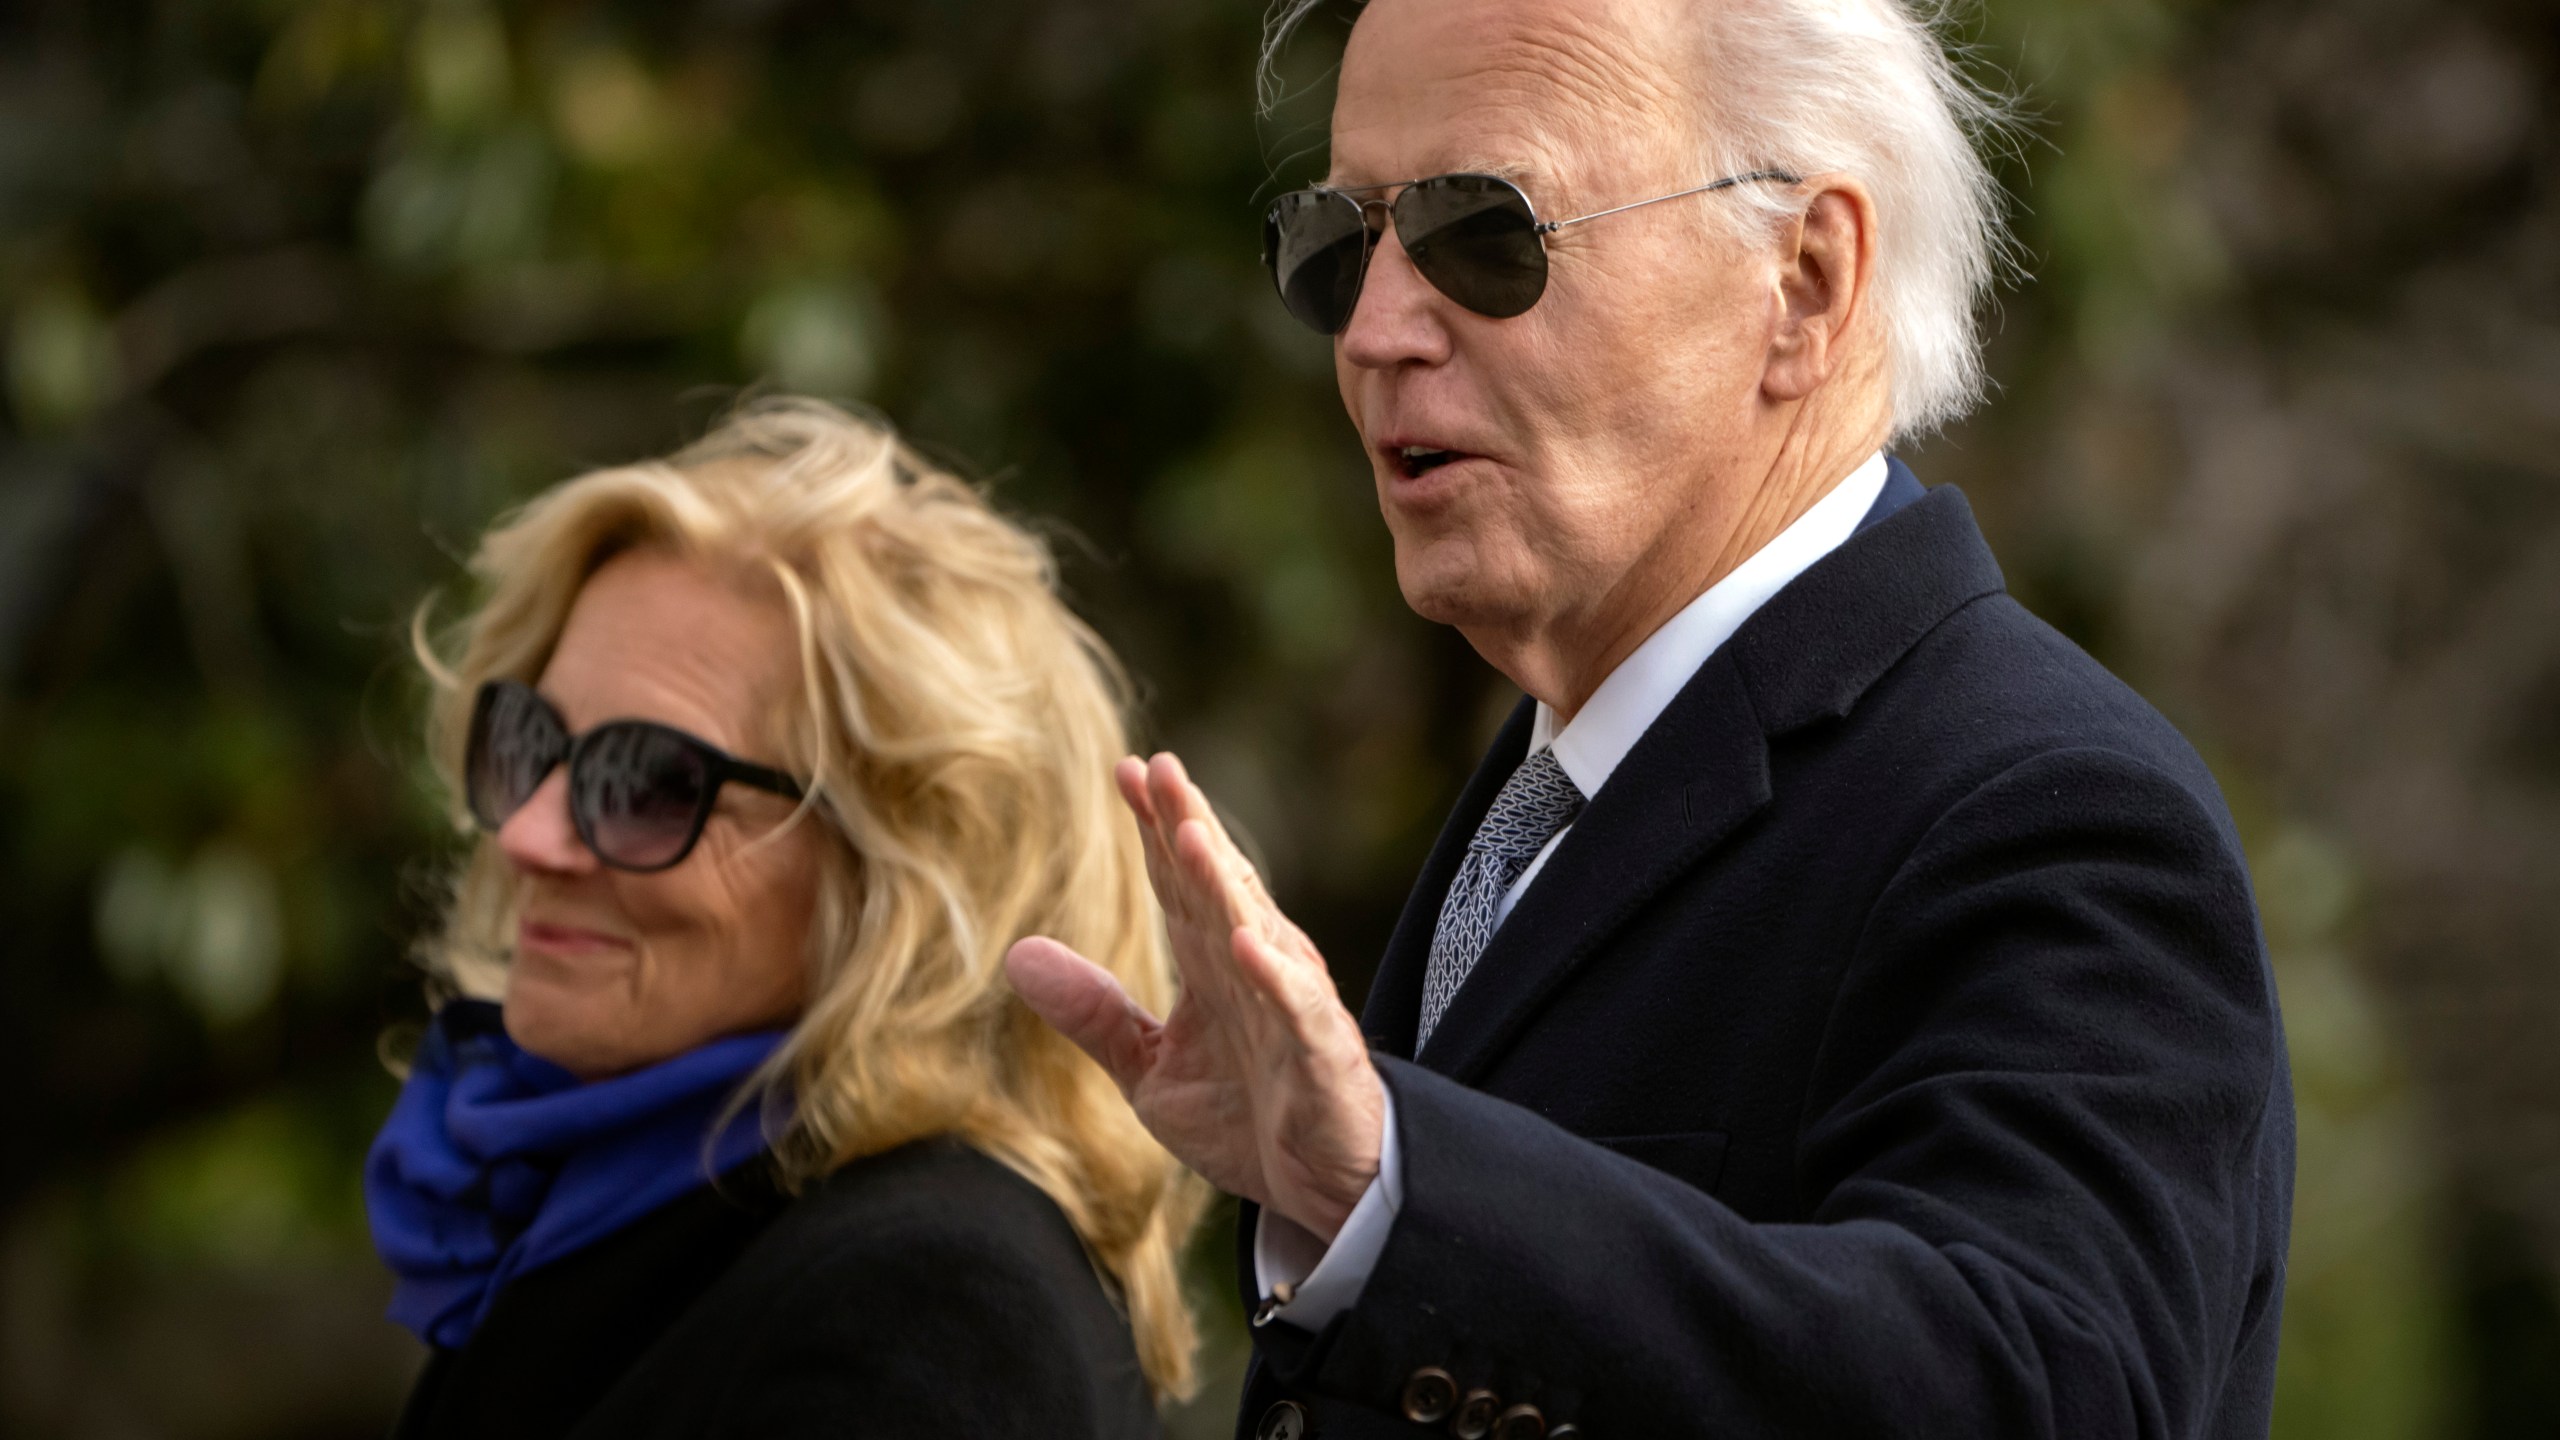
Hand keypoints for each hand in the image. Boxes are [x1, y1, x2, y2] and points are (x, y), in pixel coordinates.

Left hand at [1006, 753, 1384, 1239]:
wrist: (1324, 1188)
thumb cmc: (1247, 1116)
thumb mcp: (1148, 1069)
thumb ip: (1091, 1013)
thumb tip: (1016, 954)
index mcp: (1213, 965)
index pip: (1179, 882)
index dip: (1154, 828)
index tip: (1126, 770)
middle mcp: (1254, 968)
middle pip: (1216, 885)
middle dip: (1187, 824)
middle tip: (1158, 767)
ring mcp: (1289, 1005)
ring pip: (1253, 931)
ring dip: (1224, 882)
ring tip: (1190, 832)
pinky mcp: (1319, 1053)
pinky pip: (1296, 1008)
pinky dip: (1274, 976)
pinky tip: (1246, 942)